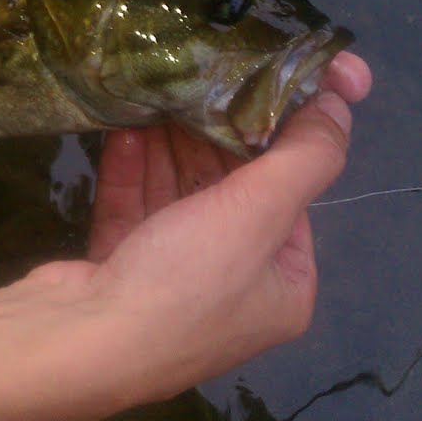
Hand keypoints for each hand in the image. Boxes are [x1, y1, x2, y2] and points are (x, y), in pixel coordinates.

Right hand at [13, 0, 374, 405]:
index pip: (289, 201)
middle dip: (210, 138)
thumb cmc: (186, 281)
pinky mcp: (116, 271)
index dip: (273, 145)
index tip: (253, 92)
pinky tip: (123, 125)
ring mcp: (169, 282)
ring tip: (157, 89)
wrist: (80, 341)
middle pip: (229, 195)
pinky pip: (133, 208)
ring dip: (167, 145)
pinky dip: (131, 168)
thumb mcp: (260, 212)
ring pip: (176, 197)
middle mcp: (231, 290)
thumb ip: (306, 154)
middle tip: (198, 79)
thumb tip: (342, 100)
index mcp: (282, 288)